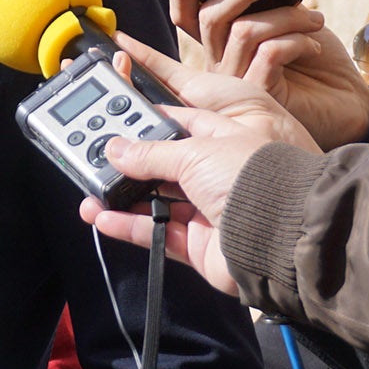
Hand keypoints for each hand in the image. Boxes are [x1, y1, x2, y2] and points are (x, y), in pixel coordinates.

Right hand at [75, 37, 318, 297]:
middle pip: (163, 168)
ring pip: (155, 205)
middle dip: (129, 166)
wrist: (278, 236)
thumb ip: (150, 153)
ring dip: (121, 200)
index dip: (150, 123)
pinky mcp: (199, 246)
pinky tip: (103, 219)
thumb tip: (115, 148)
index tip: (118, 122)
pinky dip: (130, 228)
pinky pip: (157, 235)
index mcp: (221, 140)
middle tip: (95, 161)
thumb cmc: (251, 179)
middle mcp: (215, 174)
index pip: (179, 125)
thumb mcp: (194, 151)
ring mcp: (207, 211)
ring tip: (90, 196)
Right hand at [173, 0, 368, 148]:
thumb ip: (265, 2)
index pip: (187, 16)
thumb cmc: (316, 57)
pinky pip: (268, 53)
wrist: (347, 101)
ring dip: (286, 15)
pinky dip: (296, 40)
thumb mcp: (288, 19)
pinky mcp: (258, 95)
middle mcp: (219, 63)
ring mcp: (235, 82)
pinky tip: (314, 46)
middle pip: (211, 17)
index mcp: (221, 42)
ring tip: (315, 20)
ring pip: (244, 31)